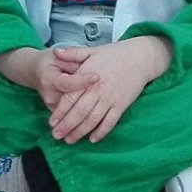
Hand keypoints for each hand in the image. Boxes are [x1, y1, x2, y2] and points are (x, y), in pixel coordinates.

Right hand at [0, 47, 98, 111]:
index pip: (68, 82)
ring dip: (85, 118)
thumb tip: (87, 64)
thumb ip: (72, 59)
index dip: (82, 80)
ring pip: (70, 112)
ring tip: (104, 115)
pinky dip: (81, 120)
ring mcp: (51, 104)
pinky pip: (69, 115)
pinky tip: (94, 127)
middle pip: (70, 102)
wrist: (34, 71)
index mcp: (49, 78)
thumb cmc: (50, 61)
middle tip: (106, 101)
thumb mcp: (59, 55)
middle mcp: (49, 94)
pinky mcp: (54, 110)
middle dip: (87, 103)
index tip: (97, 77)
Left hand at [45, 37, 171, 143]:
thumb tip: (55, 52)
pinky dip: (101, 132)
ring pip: (92, 120)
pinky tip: (93, 139)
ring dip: (80, 132)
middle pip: (79, 112)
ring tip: (70, 140)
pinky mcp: (121, 105)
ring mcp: (110, 99)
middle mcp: (98, 91)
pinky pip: (110, 122)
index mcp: (87, 78)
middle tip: (56, 136)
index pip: (70, 98)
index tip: (51, 122)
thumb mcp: (91, 51)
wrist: (140, 58)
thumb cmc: (114, 54)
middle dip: (66, 126)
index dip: (60, 112)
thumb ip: (72, 53)